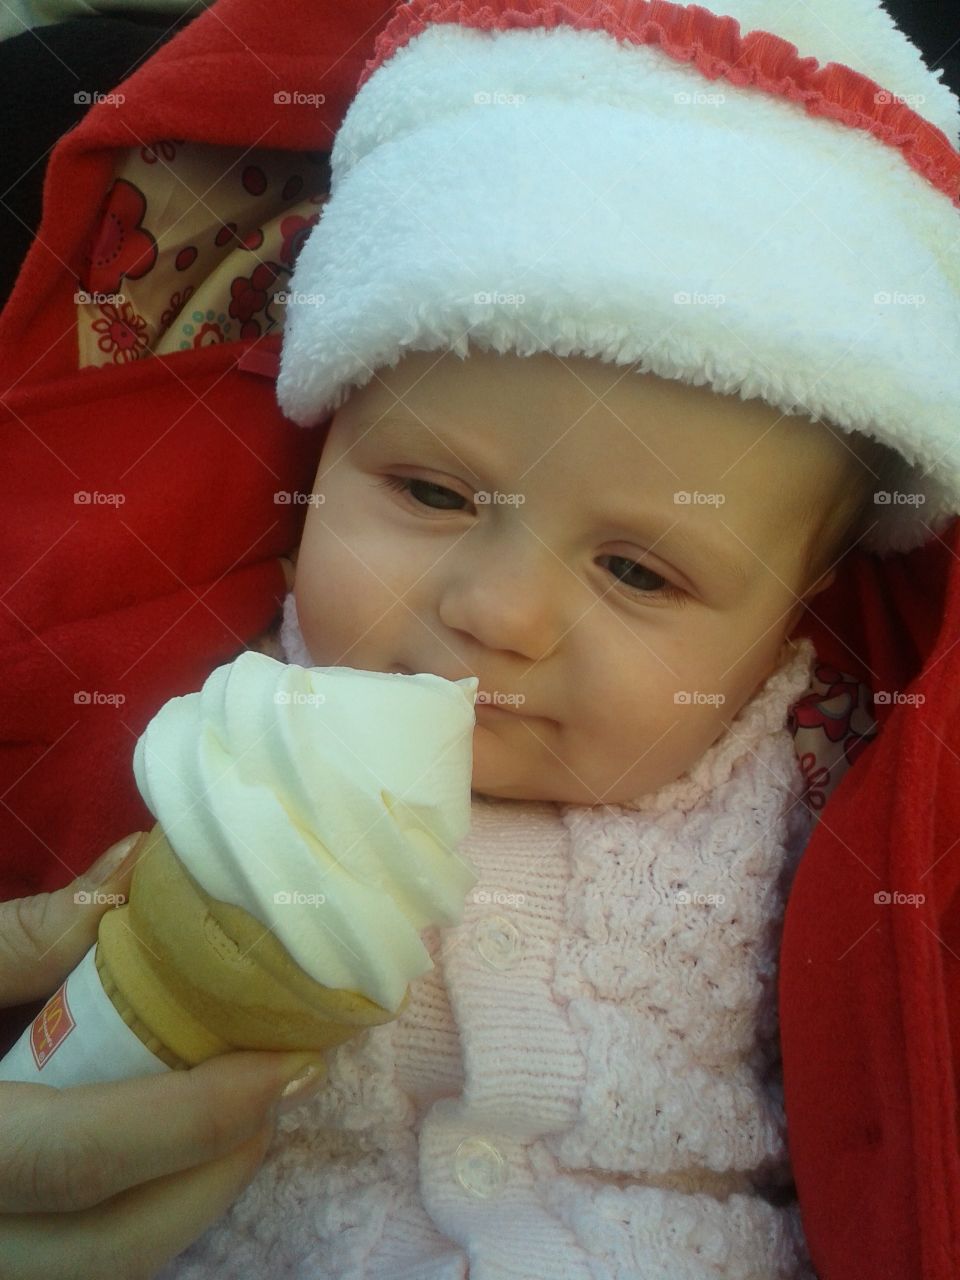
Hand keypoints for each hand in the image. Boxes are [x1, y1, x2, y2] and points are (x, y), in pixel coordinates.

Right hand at [0, 834, 325, 1279]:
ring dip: (189, 1200)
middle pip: (113, 1247)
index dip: (196, 1118)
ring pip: (104, 1273)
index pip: (83, 1158)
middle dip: (216, 1168)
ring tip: (240, 1113)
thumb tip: (132, 876)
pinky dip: (141, 1218)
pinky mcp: (1, 1264)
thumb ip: (18, 941)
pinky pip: (79, 1271)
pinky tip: (169, 1154)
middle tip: (279, 1081)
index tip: (288, 1061)